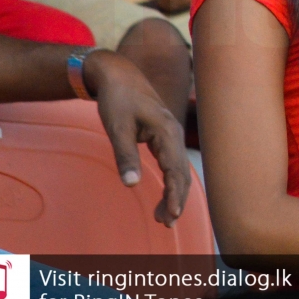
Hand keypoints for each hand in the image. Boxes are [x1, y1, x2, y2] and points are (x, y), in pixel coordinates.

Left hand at [82, 49, 190, 226]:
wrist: (118, 74)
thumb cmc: (117, 99)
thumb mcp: (117, 128)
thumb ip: (125, 156)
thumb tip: (130, 185)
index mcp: (166, 131)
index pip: (175, 169)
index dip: (174, 193)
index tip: (171, 214)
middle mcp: (173, 134)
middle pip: (181, 173)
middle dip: (176, 199)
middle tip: (166, 223)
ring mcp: (170, 134)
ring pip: (178, 169)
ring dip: (174, 192)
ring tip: (163, 216)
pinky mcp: (163, 136)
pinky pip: (172, 163)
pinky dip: (171, 181)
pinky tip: (165, 193)